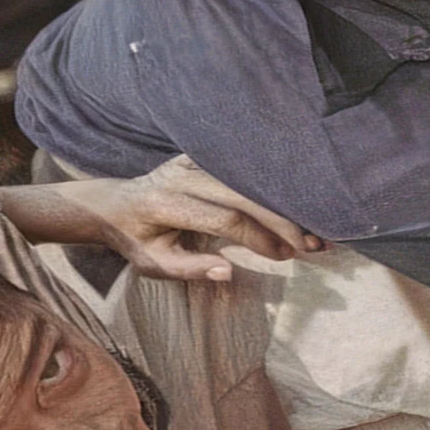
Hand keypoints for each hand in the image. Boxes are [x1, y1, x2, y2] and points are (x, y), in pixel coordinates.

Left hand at [24, 158, 324, 279]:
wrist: (116, 204)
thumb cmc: (138, 241)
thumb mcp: (154, 264)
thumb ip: (190, 268)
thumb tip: (228, 273)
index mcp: (169, 203)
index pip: (226, 218)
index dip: (260, 238)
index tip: (285, 256)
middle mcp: (183, 175)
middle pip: (245, 196)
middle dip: (283, 221)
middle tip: (313, 244)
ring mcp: (194, 161)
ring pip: (250, 181)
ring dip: (284, 205)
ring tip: (312, 228)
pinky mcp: (203, 156)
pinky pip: (243, 171)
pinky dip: (271, 190)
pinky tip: (296, 206)